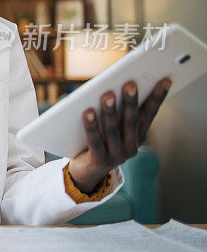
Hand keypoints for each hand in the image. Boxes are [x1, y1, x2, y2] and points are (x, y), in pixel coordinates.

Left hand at [68, 77, 171, 192]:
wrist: (86, 171)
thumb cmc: (100, 139)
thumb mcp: (112, 125)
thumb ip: (116, 109)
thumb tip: (112, 85)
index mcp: (139, 135)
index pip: (150, 113)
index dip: (157, 97)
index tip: (165, 80)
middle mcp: (131, 146)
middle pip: (131, 121)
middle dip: (131, 101)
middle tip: (130, 84)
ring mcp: (116, 155)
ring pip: (113, 130)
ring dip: (110, 112)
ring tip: (108, 95)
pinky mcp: (99, 161)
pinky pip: (95, 141)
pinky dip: (92, 125)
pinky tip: (87, 112)